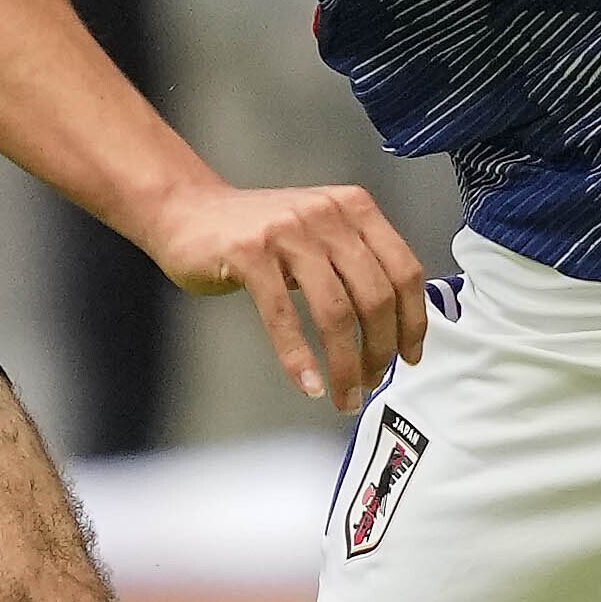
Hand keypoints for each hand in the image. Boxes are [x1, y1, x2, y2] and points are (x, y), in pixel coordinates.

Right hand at [139, 175, 429, 411]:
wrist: (187, 209)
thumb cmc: (256, 231)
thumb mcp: (319, 231)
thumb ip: (356, 262)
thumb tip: (395, 325)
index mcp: (354, 208)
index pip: (404, 270)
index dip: (413, 321)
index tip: (409, 356)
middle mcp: (326, 214)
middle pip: (375, 295)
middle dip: (379, 351)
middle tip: (371, 381)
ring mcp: (288, 231)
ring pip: (335, 311)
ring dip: (344, 365)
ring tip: (343, 394)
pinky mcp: (249, 253)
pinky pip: (284, 316)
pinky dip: (299, 358)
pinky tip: (308, 383)